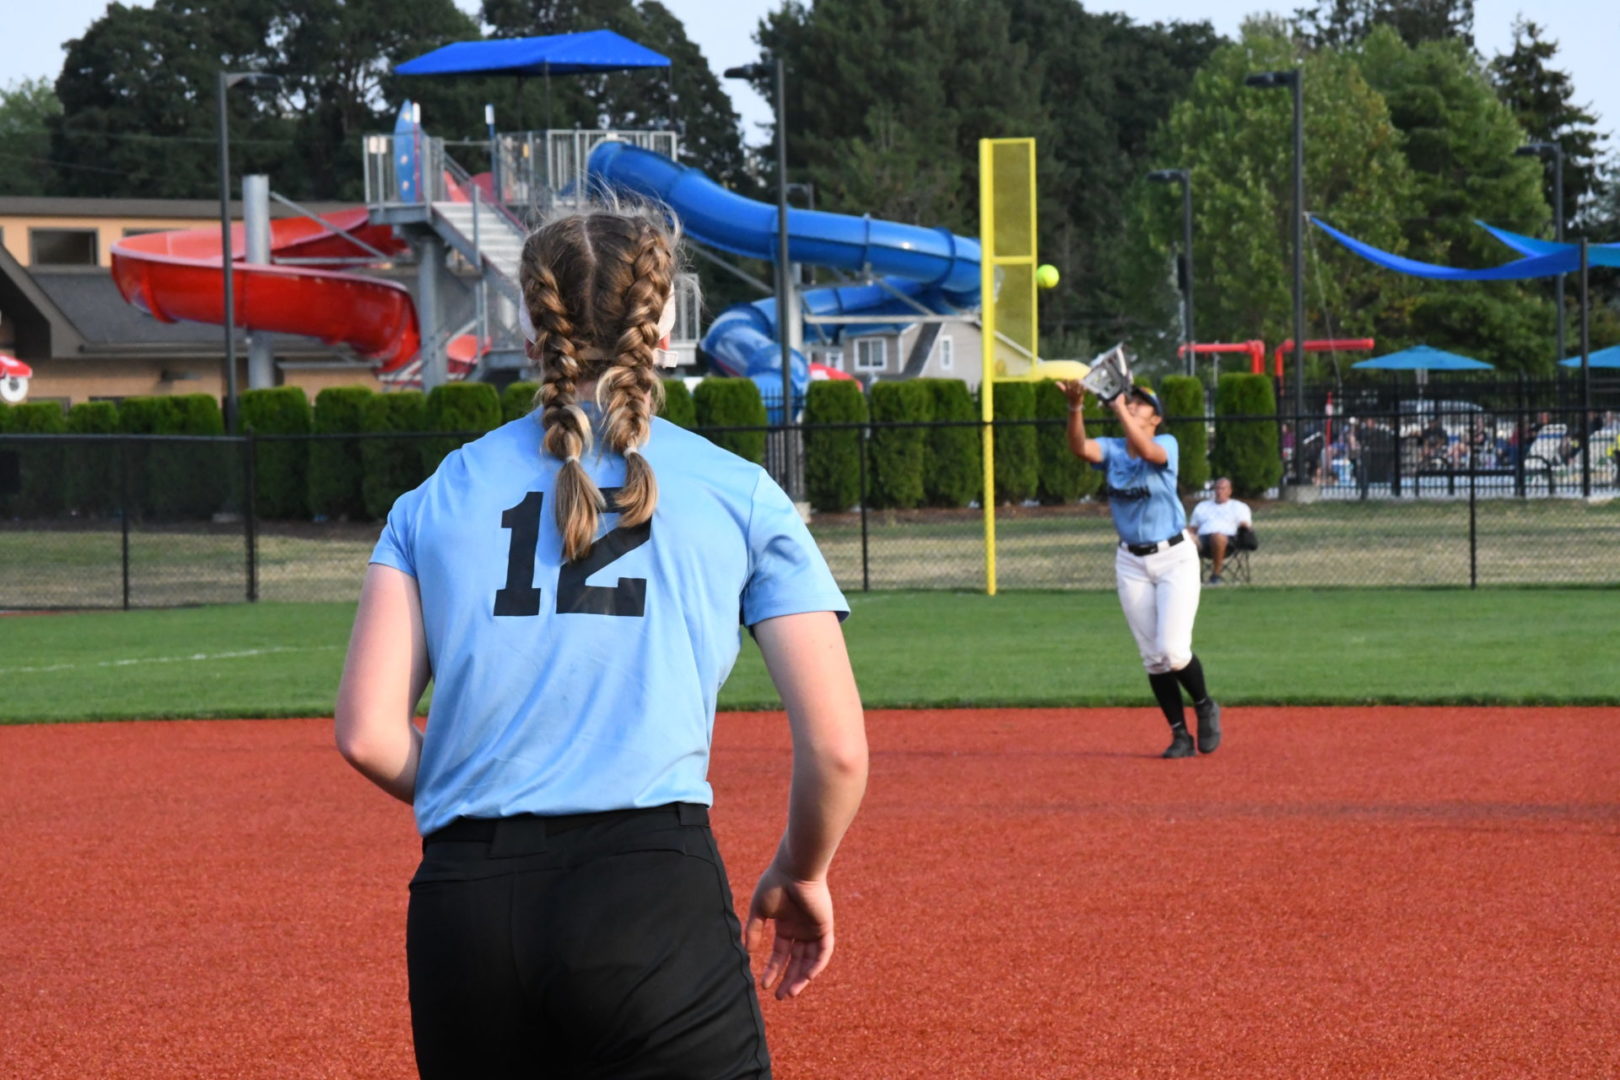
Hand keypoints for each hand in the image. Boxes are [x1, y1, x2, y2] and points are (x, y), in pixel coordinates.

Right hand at [744, 863, 834, 999]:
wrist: (794, 869)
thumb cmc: (775, 884)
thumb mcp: (759, 911)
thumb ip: (754, 931)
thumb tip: (749, 952)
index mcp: (785, 925)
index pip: (780, 954)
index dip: (772, 969)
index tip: (763, 985)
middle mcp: (800, 929)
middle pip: (795, 961)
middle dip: (787, 979)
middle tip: (779, 997)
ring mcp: (813, 929)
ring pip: (809, 960)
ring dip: (801, 978)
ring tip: (789, 993)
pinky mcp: (825, 927)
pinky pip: (823, 952)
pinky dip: (816, 965)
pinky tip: (805, 978)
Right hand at [1055, 379, 1084, 406]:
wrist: (1074, 405)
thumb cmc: (1069, 396)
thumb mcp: (1065, 392)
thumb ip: (1060, 387)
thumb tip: (1055, 382)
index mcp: (1068, 391)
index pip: (1066, 386)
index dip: (1066, 382)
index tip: (1066, 378)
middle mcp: (1072, 393)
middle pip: (1072, 387)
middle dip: (1073, 383)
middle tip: (1075, 379)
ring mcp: (1076, 394)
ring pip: (1077, 389)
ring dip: (1078, 385)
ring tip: (1080, 381)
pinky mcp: (1080, 396)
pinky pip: (1082, 392)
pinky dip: (1084, 389)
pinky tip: (1085, 386)